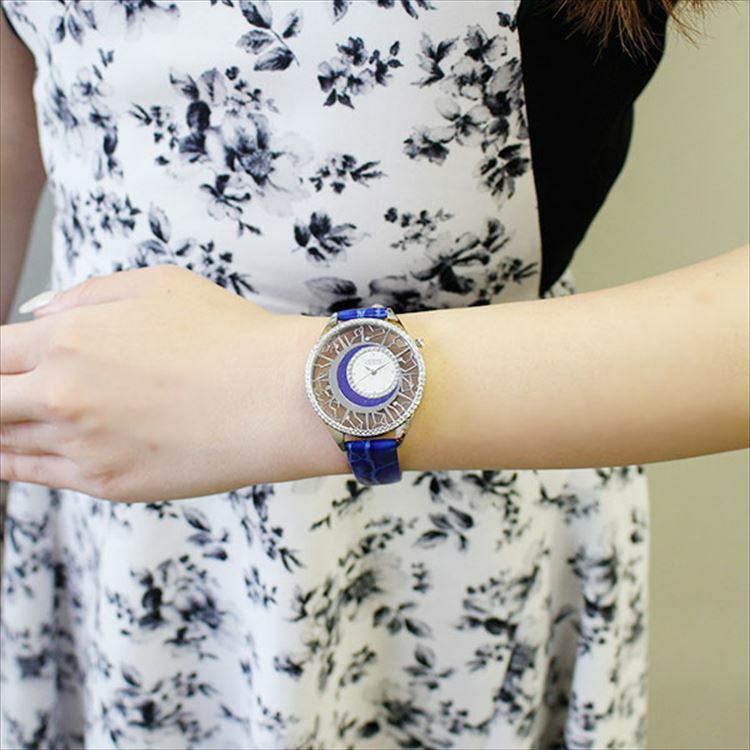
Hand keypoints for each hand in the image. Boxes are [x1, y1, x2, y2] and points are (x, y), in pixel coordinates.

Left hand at [0, 264, 340, 501]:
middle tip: (6, 394)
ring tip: (11, 421)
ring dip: (2, 428)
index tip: (5, 361)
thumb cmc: (230, 335)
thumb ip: (84, 295)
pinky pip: (36, 476)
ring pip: (3, 443)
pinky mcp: (107, 484)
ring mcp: (82, 446)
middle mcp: (62, 395)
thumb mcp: (158, 284)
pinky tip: (16, 455)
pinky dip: (16, 463)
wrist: (280, 398)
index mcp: (68, 339)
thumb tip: (36, 316)